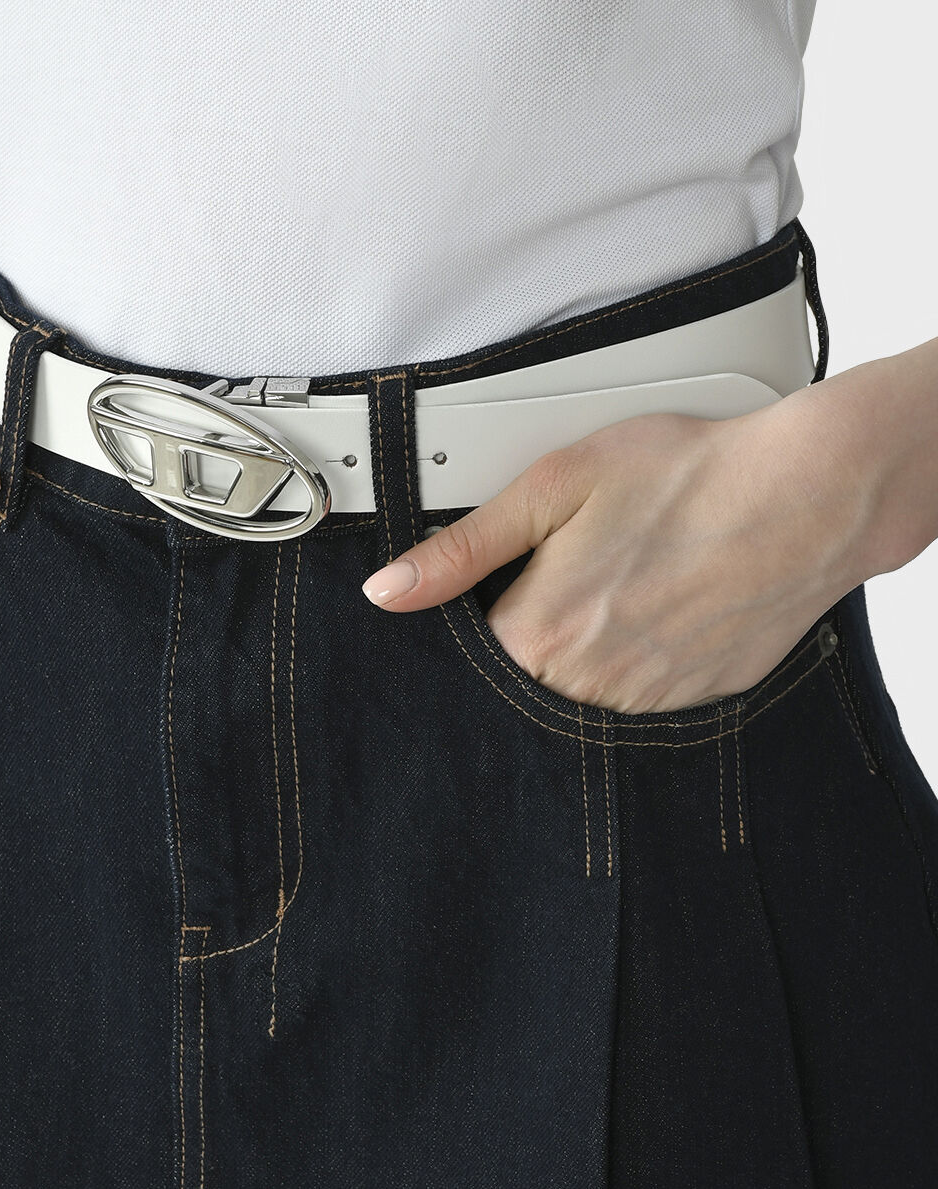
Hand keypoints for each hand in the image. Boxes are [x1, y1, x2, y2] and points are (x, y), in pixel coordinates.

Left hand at [358, 387, 887, 715]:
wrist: (805, 498)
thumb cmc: (687, 477)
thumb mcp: (553, 486)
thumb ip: (462, 548)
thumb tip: (387, 592)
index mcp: (536, 636)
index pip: (472, 649)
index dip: (491, 604)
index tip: (519, 575)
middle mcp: (583, 686)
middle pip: (523, 674)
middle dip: (542, 627)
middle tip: (591, 569)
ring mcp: (639, 704)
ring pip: (580, 690)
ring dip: (591, 646)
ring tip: (633, 582)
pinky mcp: (688, 705)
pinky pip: (637, 695)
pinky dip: (641, 659)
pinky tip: (665, 608)